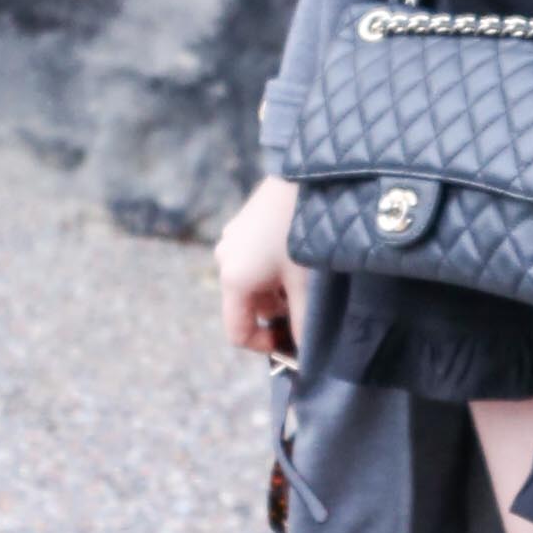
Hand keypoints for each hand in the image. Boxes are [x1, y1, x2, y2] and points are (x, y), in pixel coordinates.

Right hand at [217, 169, 309, 364]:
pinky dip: (272, 271)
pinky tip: (298, 259)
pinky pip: (253, 261)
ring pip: (252, 283)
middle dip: (275, 316)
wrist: (308, 178)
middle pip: (246, 306)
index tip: (292, 345)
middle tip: (306, 311)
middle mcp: (225, 260)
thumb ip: (303, 323)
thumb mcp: (306, 285)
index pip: (237, 332)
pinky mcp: (243, 224)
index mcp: (234, 279)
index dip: (264, 347)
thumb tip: (306, 354)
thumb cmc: (305, 234)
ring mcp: (232, 239)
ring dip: (276, 292)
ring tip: (306, 282)